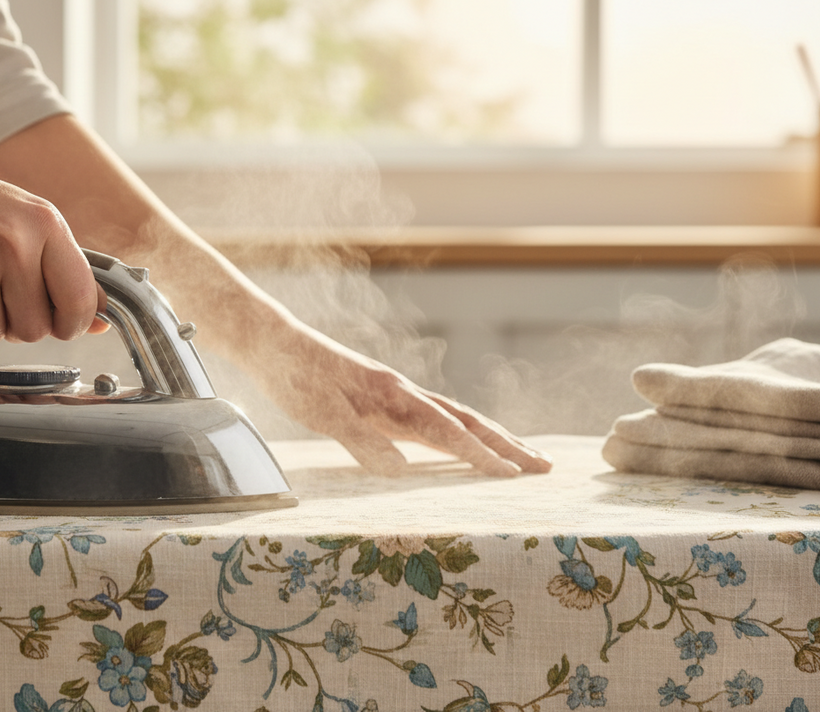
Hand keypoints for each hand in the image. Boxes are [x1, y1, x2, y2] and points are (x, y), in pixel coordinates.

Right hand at [0, 145, 103, 343]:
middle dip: (20, 324)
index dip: (74, 325)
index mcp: (47, 227)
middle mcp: (13, 243)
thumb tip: (100, 319)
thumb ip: (67, 271)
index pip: (80, 300)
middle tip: (3, 297)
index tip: (64, 324)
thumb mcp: (32, 222)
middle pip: (35, 329)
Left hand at [259, 325, 552, 475]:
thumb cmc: (295, 376)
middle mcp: (404, 394)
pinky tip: (464, 447)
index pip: (448, 431)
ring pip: (456, 418)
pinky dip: (461, 435)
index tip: (512, 476)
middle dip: (507, 446)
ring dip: (492, 439)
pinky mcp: (384, 400)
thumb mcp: (320, 412)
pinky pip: (434, 420)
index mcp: (394, 396)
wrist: (274, 342)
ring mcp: (396, 396)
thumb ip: (360, 440)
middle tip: (545, 467)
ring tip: (522, 456)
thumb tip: (400, 471)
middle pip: (468, 421)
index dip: (480, 456)